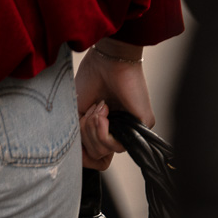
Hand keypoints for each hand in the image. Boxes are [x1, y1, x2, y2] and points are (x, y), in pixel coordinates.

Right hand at [75, 40, 155, 169]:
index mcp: (105, 128)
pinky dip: (104, 131)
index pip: (95, 157)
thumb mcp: (76, 113)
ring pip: (103, 151)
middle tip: (91, 109)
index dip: (82, 153)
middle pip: (95, 154)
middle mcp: (119, 131)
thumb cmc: (91, 78)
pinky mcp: (142, 126)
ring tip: (99, 107)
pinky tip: (104, 111)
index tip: (77, 135)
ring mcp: (131, 130)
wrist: (106, 59)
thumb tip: (79, 158)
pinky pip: (117, 147)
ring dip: (93, 129)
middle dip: (85, 133)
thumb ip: (78, 137)